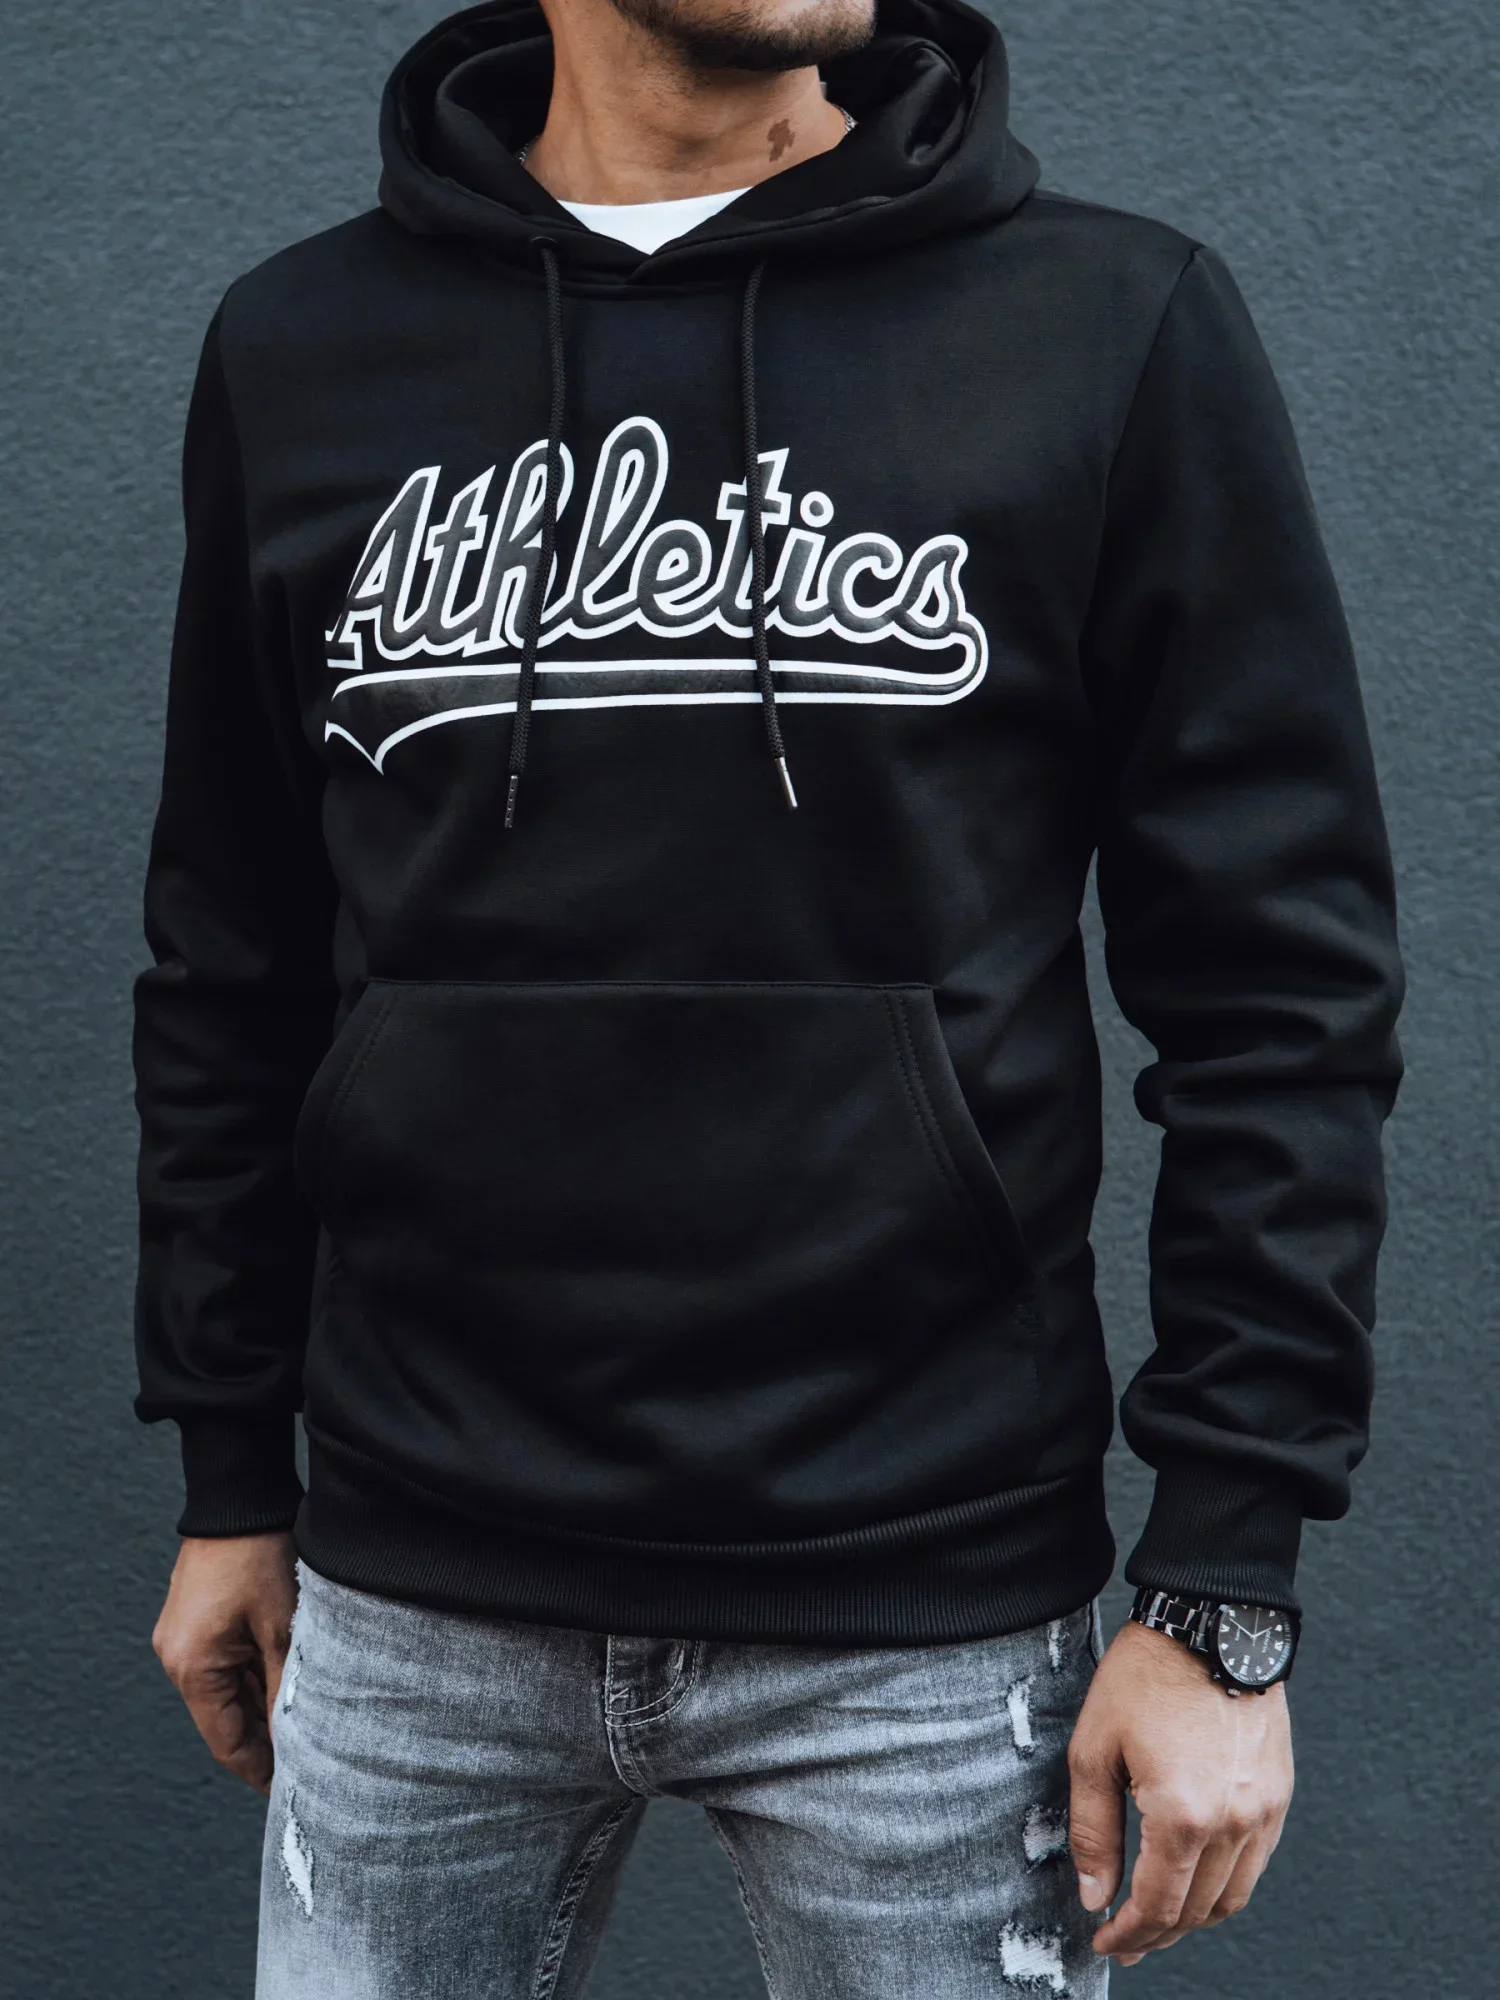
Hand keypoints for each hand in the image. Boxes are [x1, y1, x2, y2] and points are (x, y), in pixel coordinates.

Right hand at [152, 1532, 297, 1794]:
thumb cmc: (262, 1555)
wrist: (239, 1494)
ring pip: (228, 1692)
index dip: (261, 1771)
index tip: (295, 1791)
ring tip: (307, 1724)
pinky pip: (224, 1664)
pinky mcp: (194, 1621)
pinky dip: (254, 1677)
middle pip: (225, 1720)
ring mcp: (183, 1639)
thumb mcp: (284, 1627)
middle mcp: (178, 1659)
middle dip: (266, 1741)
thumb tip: (299, 1739)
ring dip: (262, 1706)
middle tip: (311, 1762)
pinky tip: (287, 1681)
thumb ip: (287, 1686)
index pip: (228, 1743)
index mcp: (192, 1668)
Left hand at [1067, 1617, 1293, 1965]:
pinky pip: (1256, 1862)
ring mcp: (1264, 1811)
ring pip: (1232, 1896)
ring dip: (1195, 1916)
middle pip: (1196, 1910)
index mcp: (1183, 1817)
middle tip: (1127, 1939)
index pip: (1158, 1907)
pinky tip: (1197, 1876)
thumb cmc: (1146, 1676)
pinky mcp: (1279, 1794)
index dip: (1128, 1934)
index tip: (1104, 1940)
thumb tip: (1094, 1894)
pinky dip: (1225, 1883)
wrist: (1210, 1622)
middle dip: (1158, 1934)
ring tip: (1160, 1919)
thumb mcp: (1095, 1748)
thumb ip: (1093, 1830)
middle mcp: (1233, 1823)